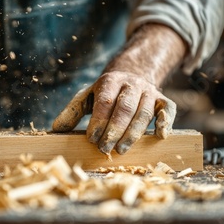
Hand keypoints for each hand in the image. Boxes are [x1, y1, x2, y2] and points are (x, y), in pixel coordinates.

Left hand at [52, 71, 175, 154]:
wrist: (133, 74)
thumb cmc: (106, 93)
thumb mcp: (87, 96)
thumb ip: (72, 111)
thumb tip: (55, 129)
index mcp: (110, 81)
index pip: (105, 101)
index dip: (98, 121)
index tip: (91, 139)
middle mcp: (132, 84)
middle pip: (125, 108)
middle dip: (114, 130)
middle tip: (104, 149)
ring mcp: (149, 91)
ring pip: (144, 112)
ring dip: (133, 133)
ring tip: (122, 150)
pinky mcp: (163, 99)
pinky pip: (168, 109)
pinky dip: (165, 122)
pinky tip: (159, 136)